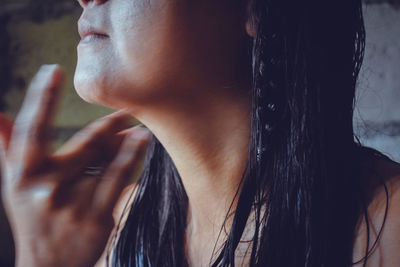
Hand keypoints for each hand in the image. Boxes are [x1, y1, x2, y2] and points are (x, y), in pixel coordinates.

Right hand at [0, 65, 150, 266]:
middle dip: (105, 125)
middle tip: (125, 109)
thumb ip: (8, 147)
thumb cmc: (33, 217)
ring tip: (136, 122)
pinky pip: (116, 179)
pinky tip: (140, 140)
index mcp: (21, 174)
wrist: (48, 266)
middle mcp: (43, 187)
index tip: (52, 70)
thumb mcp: (14, 185)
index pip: (29, 129)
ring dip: (122, 138)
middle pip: (81, 144)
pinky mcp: (94, 217)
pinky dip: (129, 156)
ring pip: (102, 160)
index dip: (40, 98)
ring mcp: (70, 203)